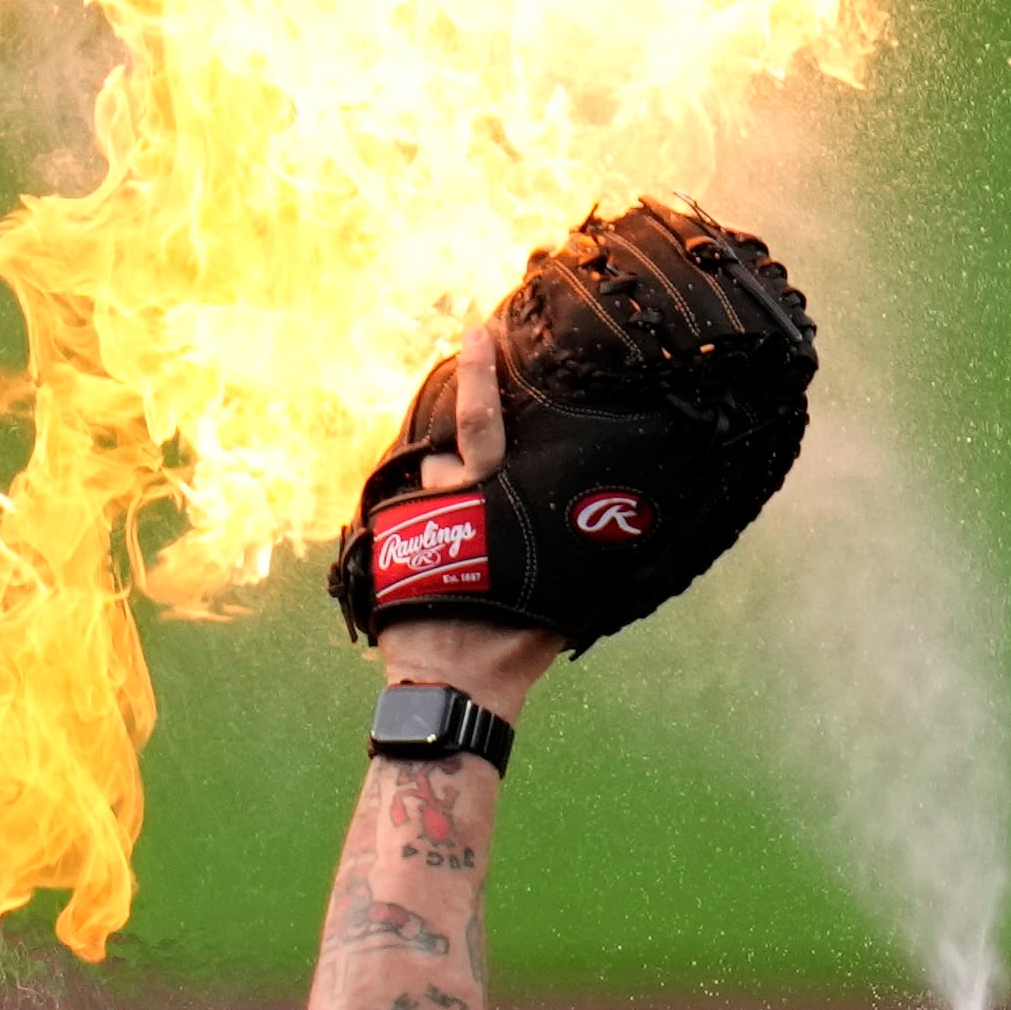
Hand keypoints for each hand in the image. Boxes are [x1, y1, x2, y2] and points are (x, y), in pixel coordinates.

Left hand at [378, 321, 563, 713]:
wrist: (454, 678)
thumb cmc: (515, 637)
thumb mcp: (561, 583)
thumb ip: (572, 540)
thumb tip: (621, 517)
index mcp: (494, 497)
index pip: (484, 421)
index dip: (481, 372)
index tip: (475, 331)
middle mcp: (447, 497)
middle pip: (447, 445)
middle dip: (460, 433)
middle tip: (473, 399)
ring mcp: (414, 518)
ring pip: (428, 480)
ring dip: (443, 490)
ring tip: (460, 527)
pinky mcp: (389, 542)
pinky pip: (406, 512)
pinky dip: (420, 521)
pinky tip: (432, 547)